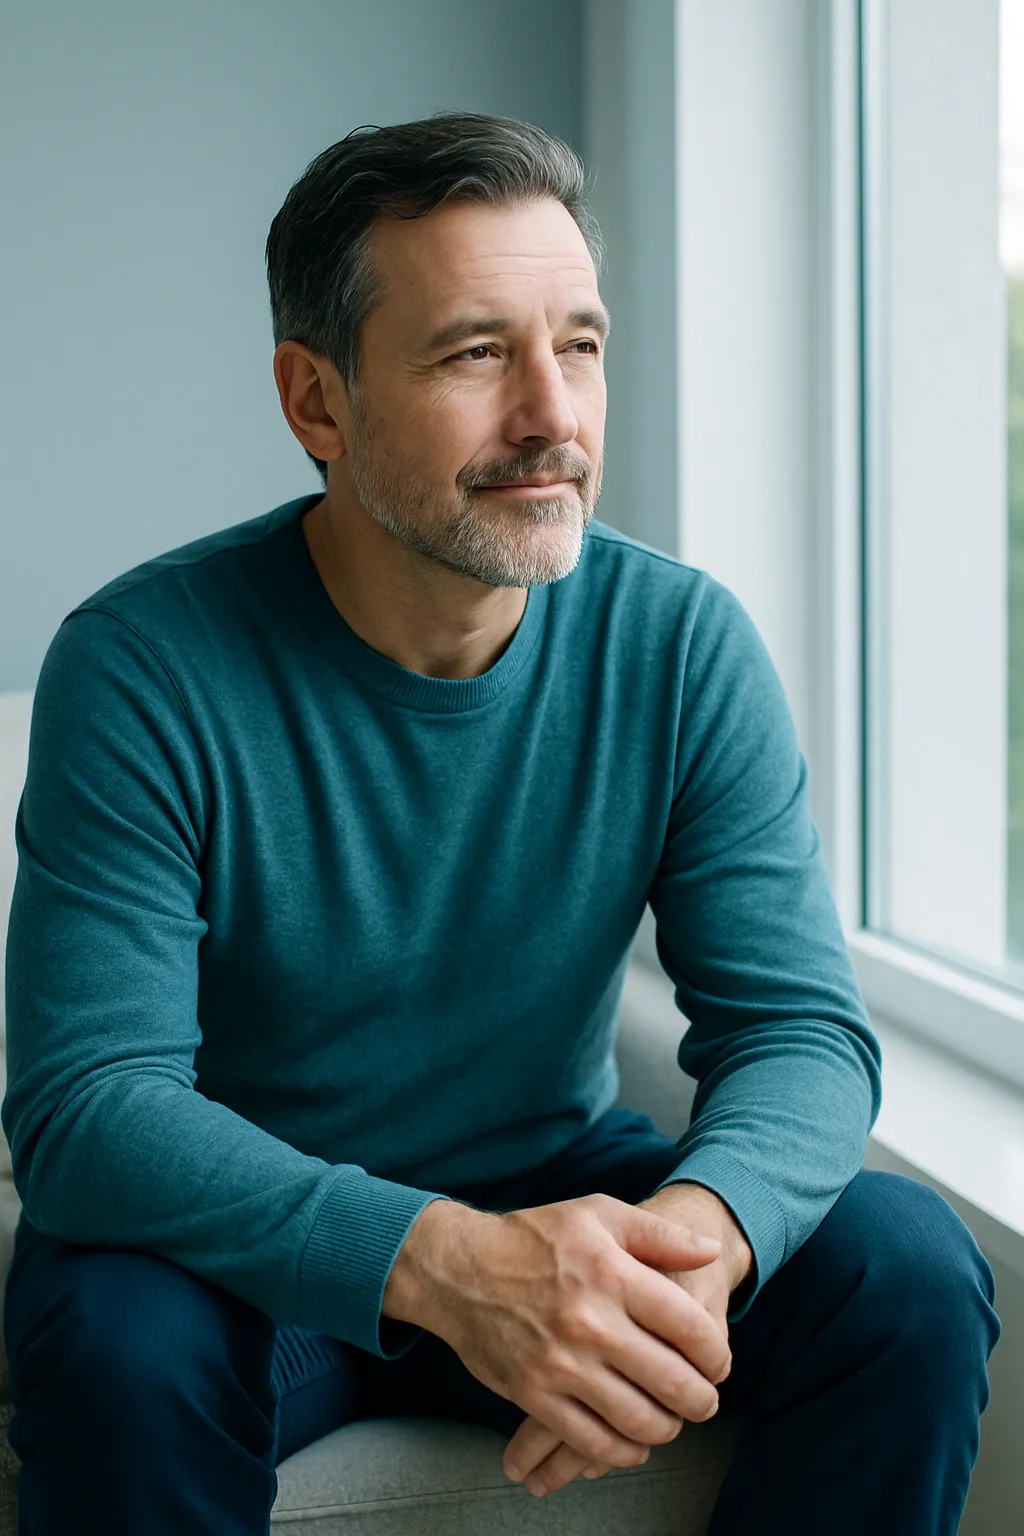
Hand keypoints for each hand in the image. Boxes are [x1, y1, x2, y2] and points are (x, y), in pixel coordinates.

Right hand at [422, 1192, 729, 1481]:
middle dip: (702, 1400)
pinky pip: (593, 1441)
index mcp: (612, 1274)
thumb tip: (712, 1252)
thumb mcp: (598, 1215)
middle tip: (706, 1401)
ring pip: (638, 1420)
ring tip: (673, 1420)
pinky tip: (633, 1440)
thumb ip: (659, 1235)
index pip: (689, 1327)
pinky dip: (623, 1451)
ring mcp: (561, 1364)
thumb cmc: (535, 1238)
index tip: (719, 1363)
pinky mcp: (535, 1396)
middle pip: (672, 1382)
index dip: (716, 1353)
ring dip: (668, 1428)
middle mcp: (590, 1323)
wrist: (460, 1270)